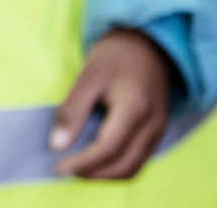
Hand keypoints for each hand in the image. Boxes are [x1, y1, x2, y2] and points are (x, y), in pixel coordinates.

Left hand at [50, 28, 170, 179]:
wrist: (148, 42)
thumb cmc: (116, 55)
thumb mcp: (89, 76)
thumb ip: (72, 111)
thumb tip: (57, 145)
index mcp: (135, 107)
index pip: (108, 149)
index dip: (83, 163)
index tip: (59, 166)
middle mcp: (152, 123)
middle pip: (123, 165)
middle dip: (93, 173)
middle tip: (66, 169)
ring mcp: (159, 129)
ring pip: (133, 168)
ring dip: (106, 174)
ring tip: (80, 167)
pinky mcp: (158, 130)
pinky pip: (139, 159)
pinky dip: (118, 166)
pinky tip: (99, 159)